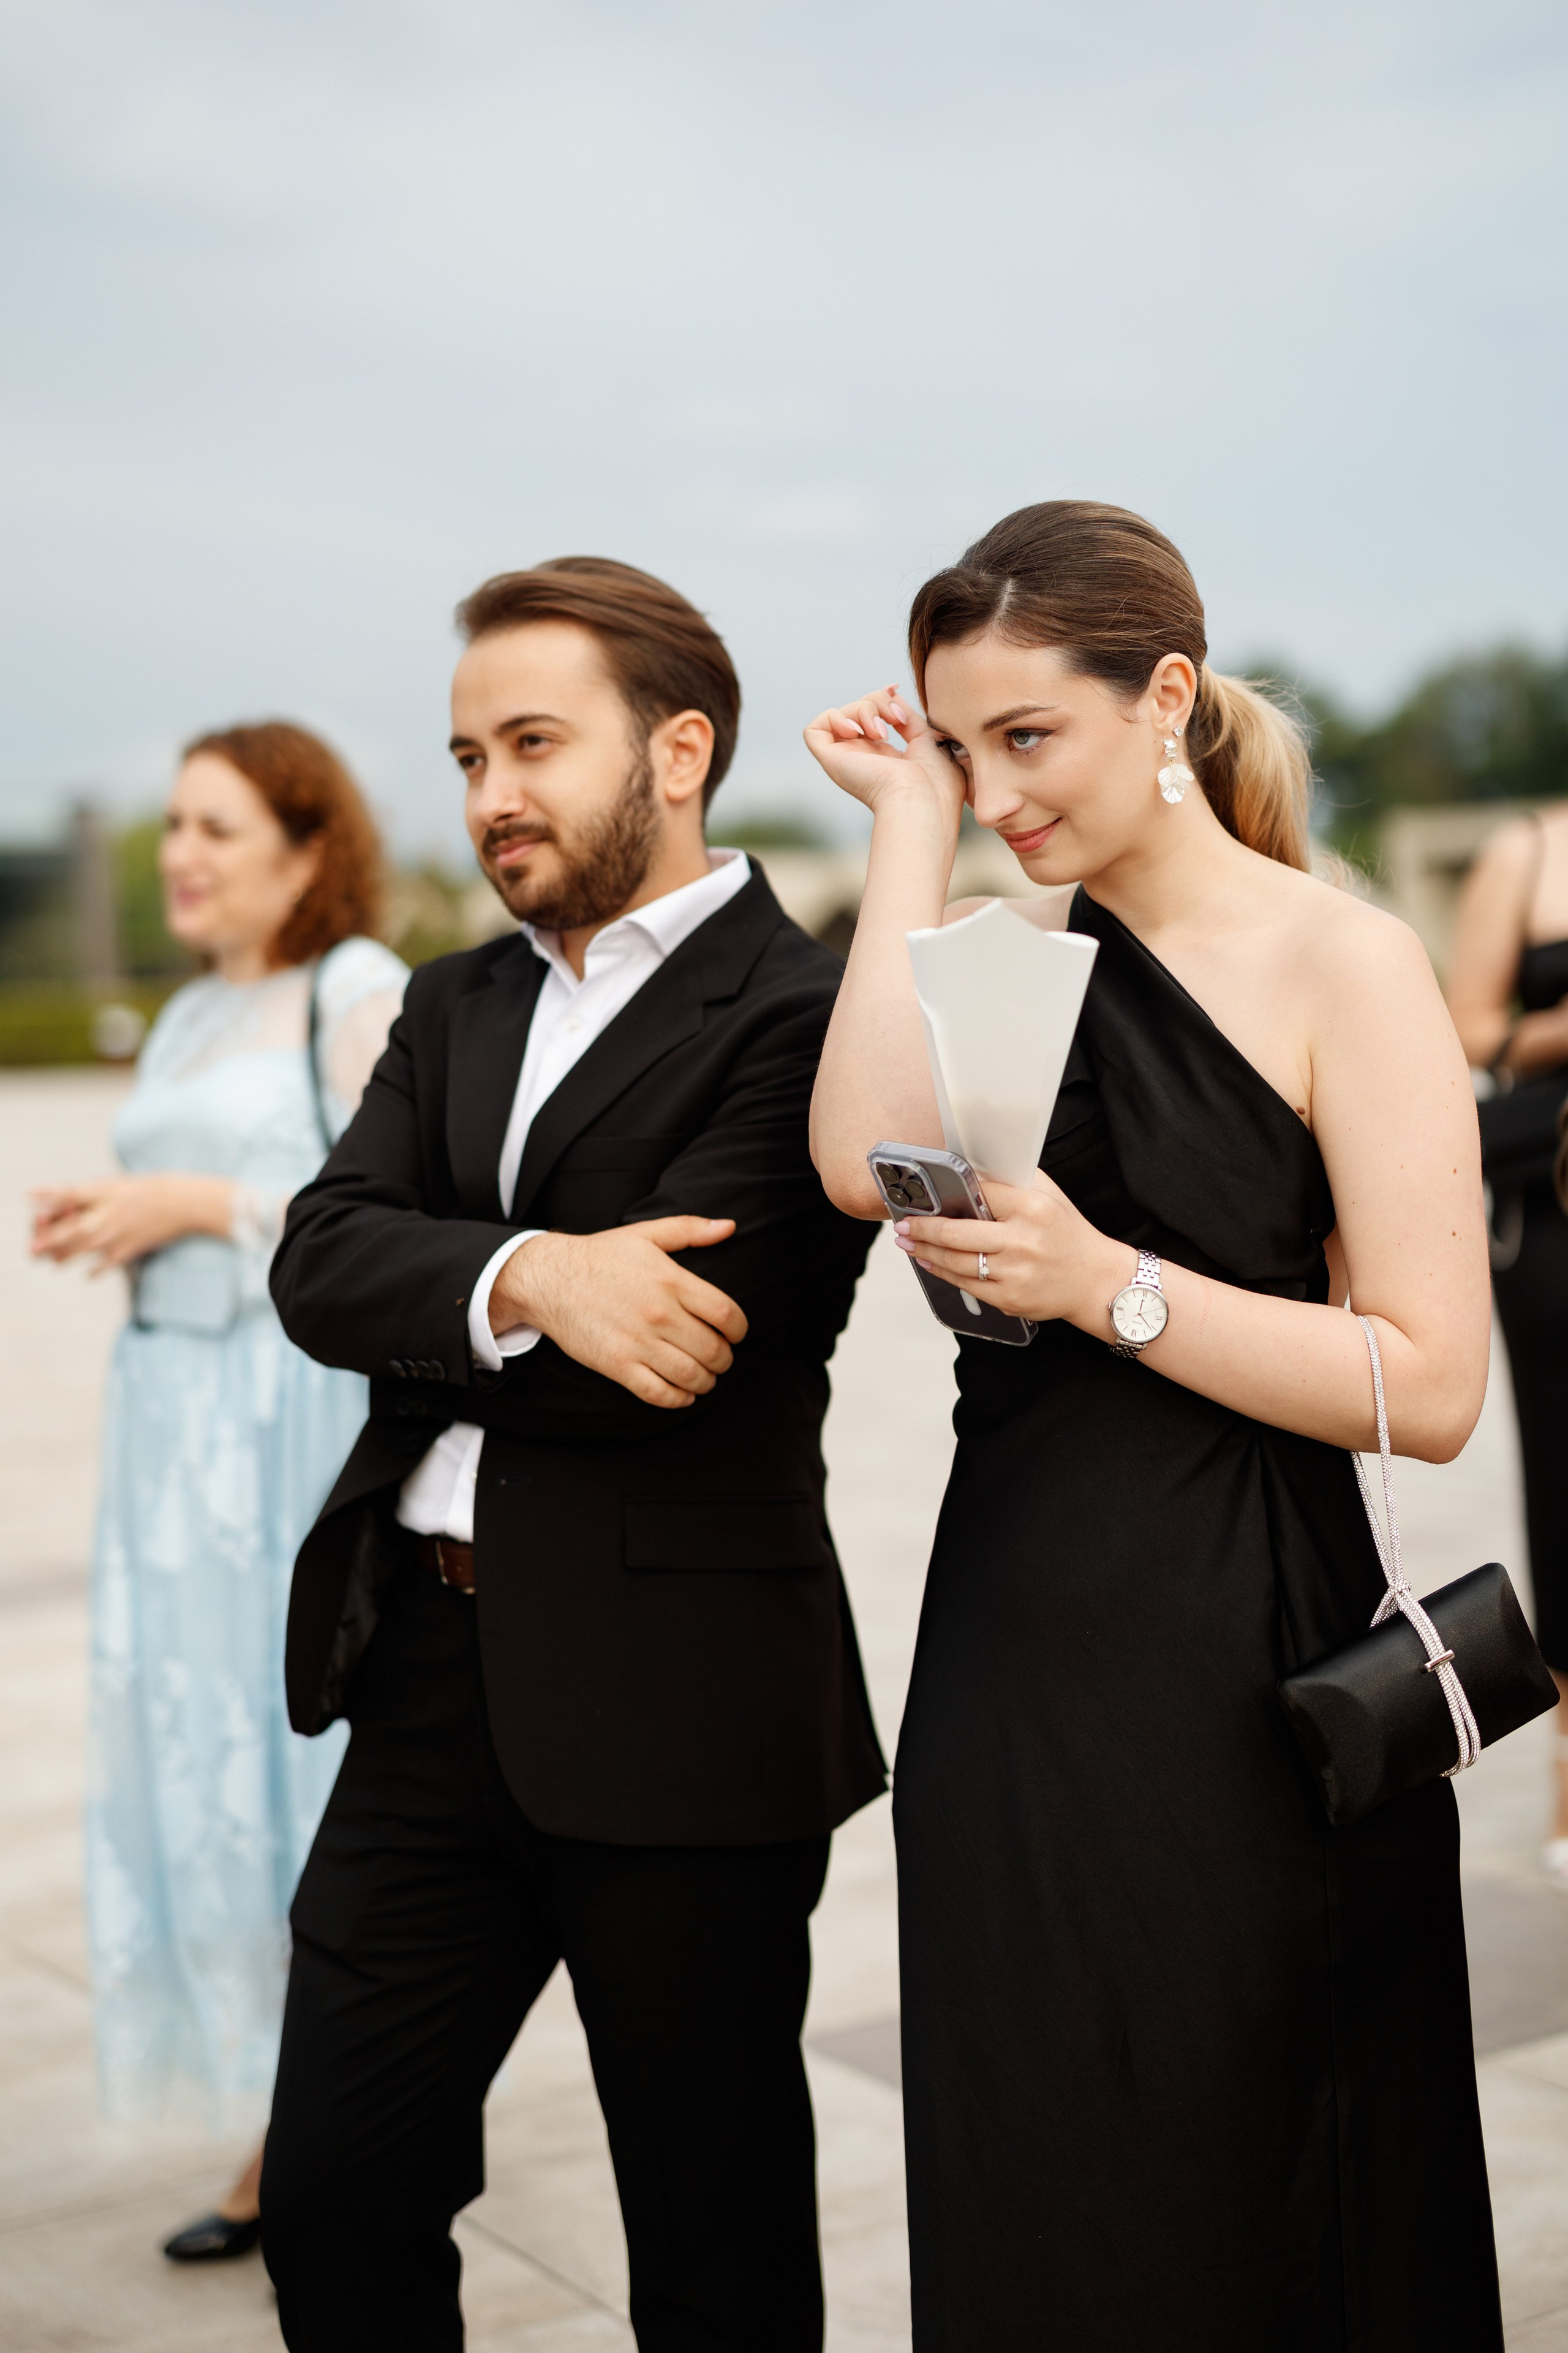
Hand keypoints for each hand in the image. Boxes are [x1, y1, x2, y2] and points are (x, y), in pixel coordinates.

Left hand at [28, 1175, 236, 1270]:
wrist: (182, 1203)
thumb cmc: (147, 1190)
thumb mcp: (115, 1184)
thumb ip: (89, 1195)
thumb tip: (62, 1206)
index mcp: (102, 1192)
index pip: (67, 1194)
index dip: (45, 1195)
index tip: (27, 1197)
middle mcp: (105, 1213)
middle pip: (66, 1230)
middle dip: (45, 1241)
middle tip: (32, 1249)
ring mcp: (115, 1234)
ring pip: (79, 1251)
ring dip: (62, 1258)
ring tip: (55, 1261)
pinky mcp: (127, 1249)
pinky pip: (101, 1266)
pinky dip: (92, 1271)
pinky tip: (88, 1273)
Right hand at [491, 1216, 747, 1408]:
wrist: (549, 1279)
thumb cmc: (600, 1256)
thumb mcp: (646, 1234)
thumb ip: (690, 1229)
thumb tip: (729, 1226)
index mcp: (671, 1281)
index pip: (726, 1314)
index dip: (740, 1330)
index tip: (736, 1334)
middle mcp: (659, 1314)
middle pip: (713, 1350)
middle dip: (724, 1360)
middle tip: (721, 1358)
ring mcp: (638, 1342)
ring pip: (690, 1376)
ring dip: (706, 1382)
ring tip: (705, 1378)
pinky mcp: (617, 1365)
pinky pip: (658, 1393)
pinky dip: (678, 1399)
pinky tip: (683, 1394)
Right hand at [802, 685, 966, 827]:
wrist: (923, 801)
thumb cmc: (936, 783)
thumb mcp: (928, 738)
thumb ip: (908, 717)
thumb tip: (891, 693)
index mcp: (885, 760)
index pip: (872, 719)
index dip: (882, 699)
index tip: (896, 690)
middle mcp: (863, 760)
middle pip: (858, 710)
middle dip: (878, 701)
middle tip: (897, 719)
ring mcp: (846, 760)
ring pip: (840, 715)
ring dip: (864, 709)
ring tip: (882, 733)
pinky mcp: (831, 761)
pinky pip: (814, 730)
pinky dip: (835, 718)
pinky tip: (856, 731)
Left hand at [895, 1172, 1130, 1333]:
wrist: (1095, 1281)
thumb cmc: (1068, 1234)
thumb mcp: (1049, 1196)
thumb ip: (1013, 1181)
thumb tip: (971, 1170)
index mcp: (1031, 1207)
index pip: (979, 1193)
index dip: (950, 1192)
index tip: (925, 1193)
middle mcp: (1022, 1240)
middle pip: (957, 1233)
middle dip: (922, 1228)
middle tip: (902, 1224)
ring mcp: (1014, 1273)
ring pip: (955, 1262)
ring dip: (925, 1251)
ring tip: (906, 1242)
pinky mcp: (1009, 1298)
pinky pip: (966, 1284)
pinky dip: (942, 1272)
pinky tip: (928, 1263)